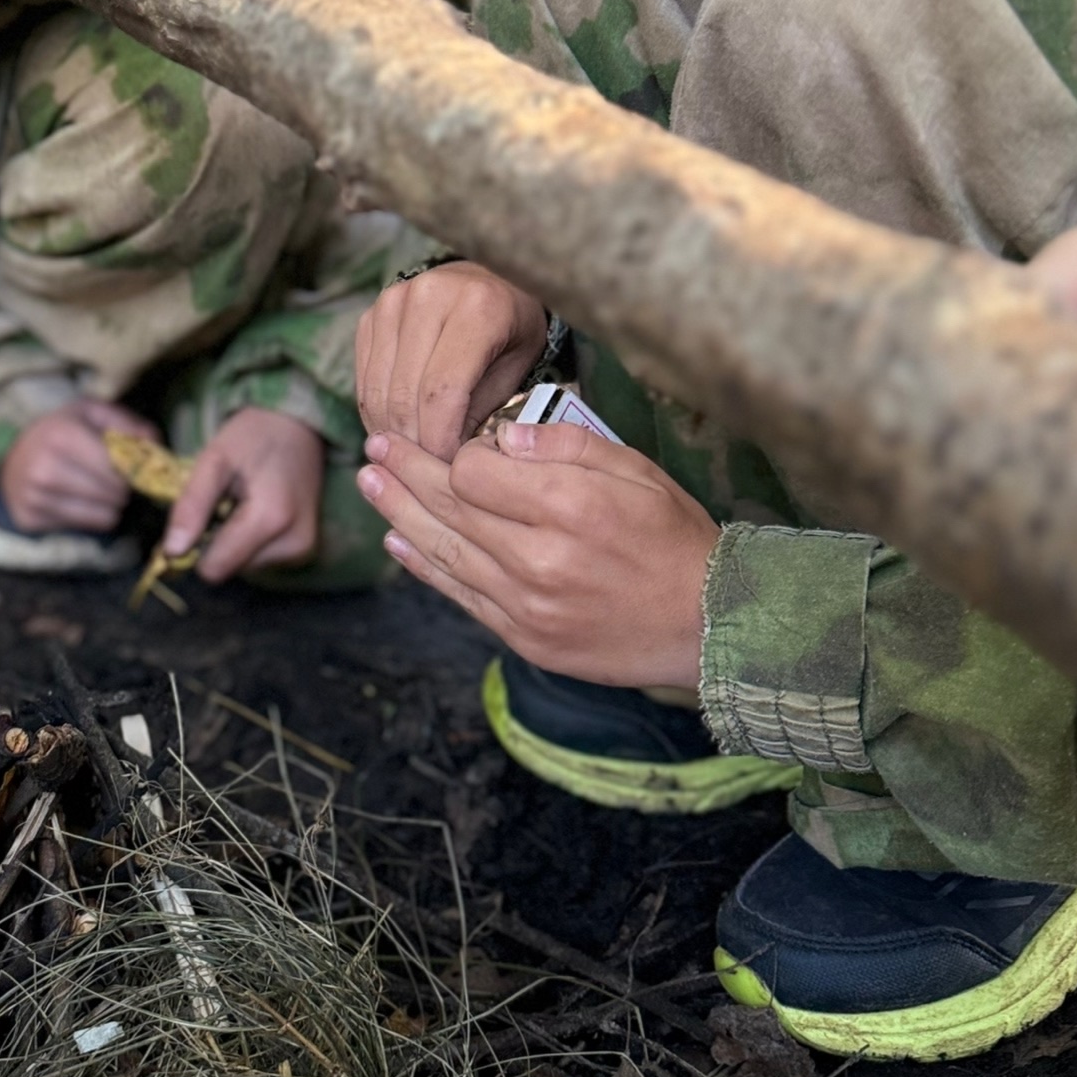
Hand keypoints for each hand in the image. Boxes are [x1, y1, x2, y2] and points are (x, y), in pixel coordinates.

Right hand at [0, 398, 157, 533]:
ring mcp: (35, 498)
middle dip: (123, 488)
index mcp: (61, 435)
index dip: (132, 469)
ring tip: (101, 490)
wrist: (13, 457)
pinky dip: (91, 517)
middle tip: (116, 480)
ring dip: (111, 506)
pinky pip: (86, 528)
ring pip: (105, 516)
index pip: (119, 467)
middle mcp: (45, 469)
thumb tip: (158, 447)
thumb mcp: (91, 413)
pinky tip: (81, 501)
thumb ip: (128, 424)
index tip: (132, 467)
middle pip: (115, 494)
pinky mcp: (30, 521)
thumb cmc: (60, 431)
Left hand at [162, 407, 324, 581]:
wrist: (297, 427)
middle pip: (229, 569)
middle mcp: (293, 545)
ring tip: (243, 503)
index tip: (201, 515)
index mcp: (270, 520)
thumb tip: (172, 552)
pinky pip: (261, 560)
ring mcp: (303, 550)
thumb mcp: (213, 461)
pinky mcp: (306, 550)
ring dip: (234, 541)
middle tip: (227, 502)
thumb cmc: (252, 438)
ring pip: (244, 566)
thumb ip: (191, 506)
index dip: (197, 546)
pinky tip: (257, 512)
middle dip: (218, 541)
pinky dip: (251, 541)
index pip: (214, 568)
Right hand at [355, 262, 548, 458]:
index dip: (439, 440)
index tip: (447, 468)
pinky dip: (377, 415)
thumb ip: (482, 414)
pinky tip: (398, 432)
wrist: (487, 285)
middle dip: (414, 443)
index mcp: (477, 308)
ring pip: (378, 391)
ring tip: (414, 456)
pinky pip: (364, 380)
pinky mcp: (369, 315)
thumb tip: (445, 464)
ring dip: (392, 434)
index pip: (441, 391)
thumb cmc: (509, 334)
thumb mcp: (515, 372)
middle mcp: (429, 295)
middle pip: (403, 393)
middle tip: (430, 471)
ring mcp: (392, 302)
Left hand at [356, 419, 718, 686]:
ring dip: (399, 514)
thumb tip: (499, 439)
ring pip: (445, 551)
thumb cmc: (673, 536)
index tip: (464, 445)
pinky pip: (461, 596)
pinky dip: (425, 567)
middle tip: (375, 446)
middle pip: (450, 508)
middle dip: (406, 472)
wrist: (708, 622)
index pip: (474, 472)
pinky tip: (399, 540)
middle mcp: (540, 558)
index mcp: (568, 506)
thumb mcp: (634, 468)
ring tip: (368, 482)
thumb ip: (563, 446)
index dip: (460, 453)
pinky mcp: (525, 638)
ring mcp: (528, 605)